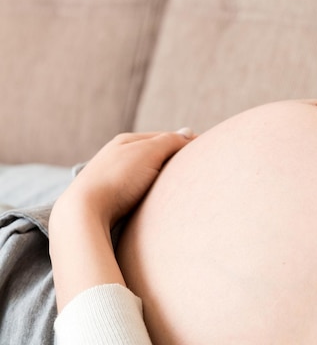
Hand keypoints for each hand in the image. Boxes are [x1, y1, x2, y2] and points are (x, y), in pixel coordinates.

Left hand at [49, 129, 194, 310]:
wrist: (84, 212)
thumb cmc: (117, 179)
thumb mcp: (148, 151)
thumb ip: (170, 141)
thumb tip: (188, 132)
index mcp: (126, 141)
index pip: (164, 137)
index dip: (185, 144)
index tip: (204, 151)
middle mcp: (118, 157)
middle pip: (156, 155)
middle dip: (175, 161)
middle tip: (195, 170)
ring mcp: (114, 178)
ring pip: (148, 174)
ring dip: (164, 179)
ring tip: (180, 187)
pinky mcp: (113, 200)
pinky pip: (140, 192)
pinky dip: (153, 193)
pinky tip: (158, 201)